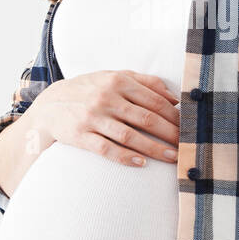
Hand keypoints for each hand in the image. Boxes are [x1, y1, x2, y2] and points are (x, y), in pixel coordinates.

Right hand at [29, 70, 180, 166]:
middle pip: (145, 118)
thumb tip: (174, 96)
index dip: (174, 115)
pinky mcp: (80, 135)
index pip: (154, 100)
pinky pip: (106, 149)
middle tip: (187, 144)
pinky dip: (125, 157)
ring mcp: (92, 117)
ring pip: (129, 136)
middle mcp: (106, 97)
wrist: (50, 103)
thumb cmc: (89, 89)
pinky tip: (141, 163)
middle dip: (170, 134)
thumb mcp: (113, 76)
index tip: (188, 127)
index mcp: (118, 81)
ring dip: (153, 148)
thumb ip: (144, 81)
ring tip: (171, 157)